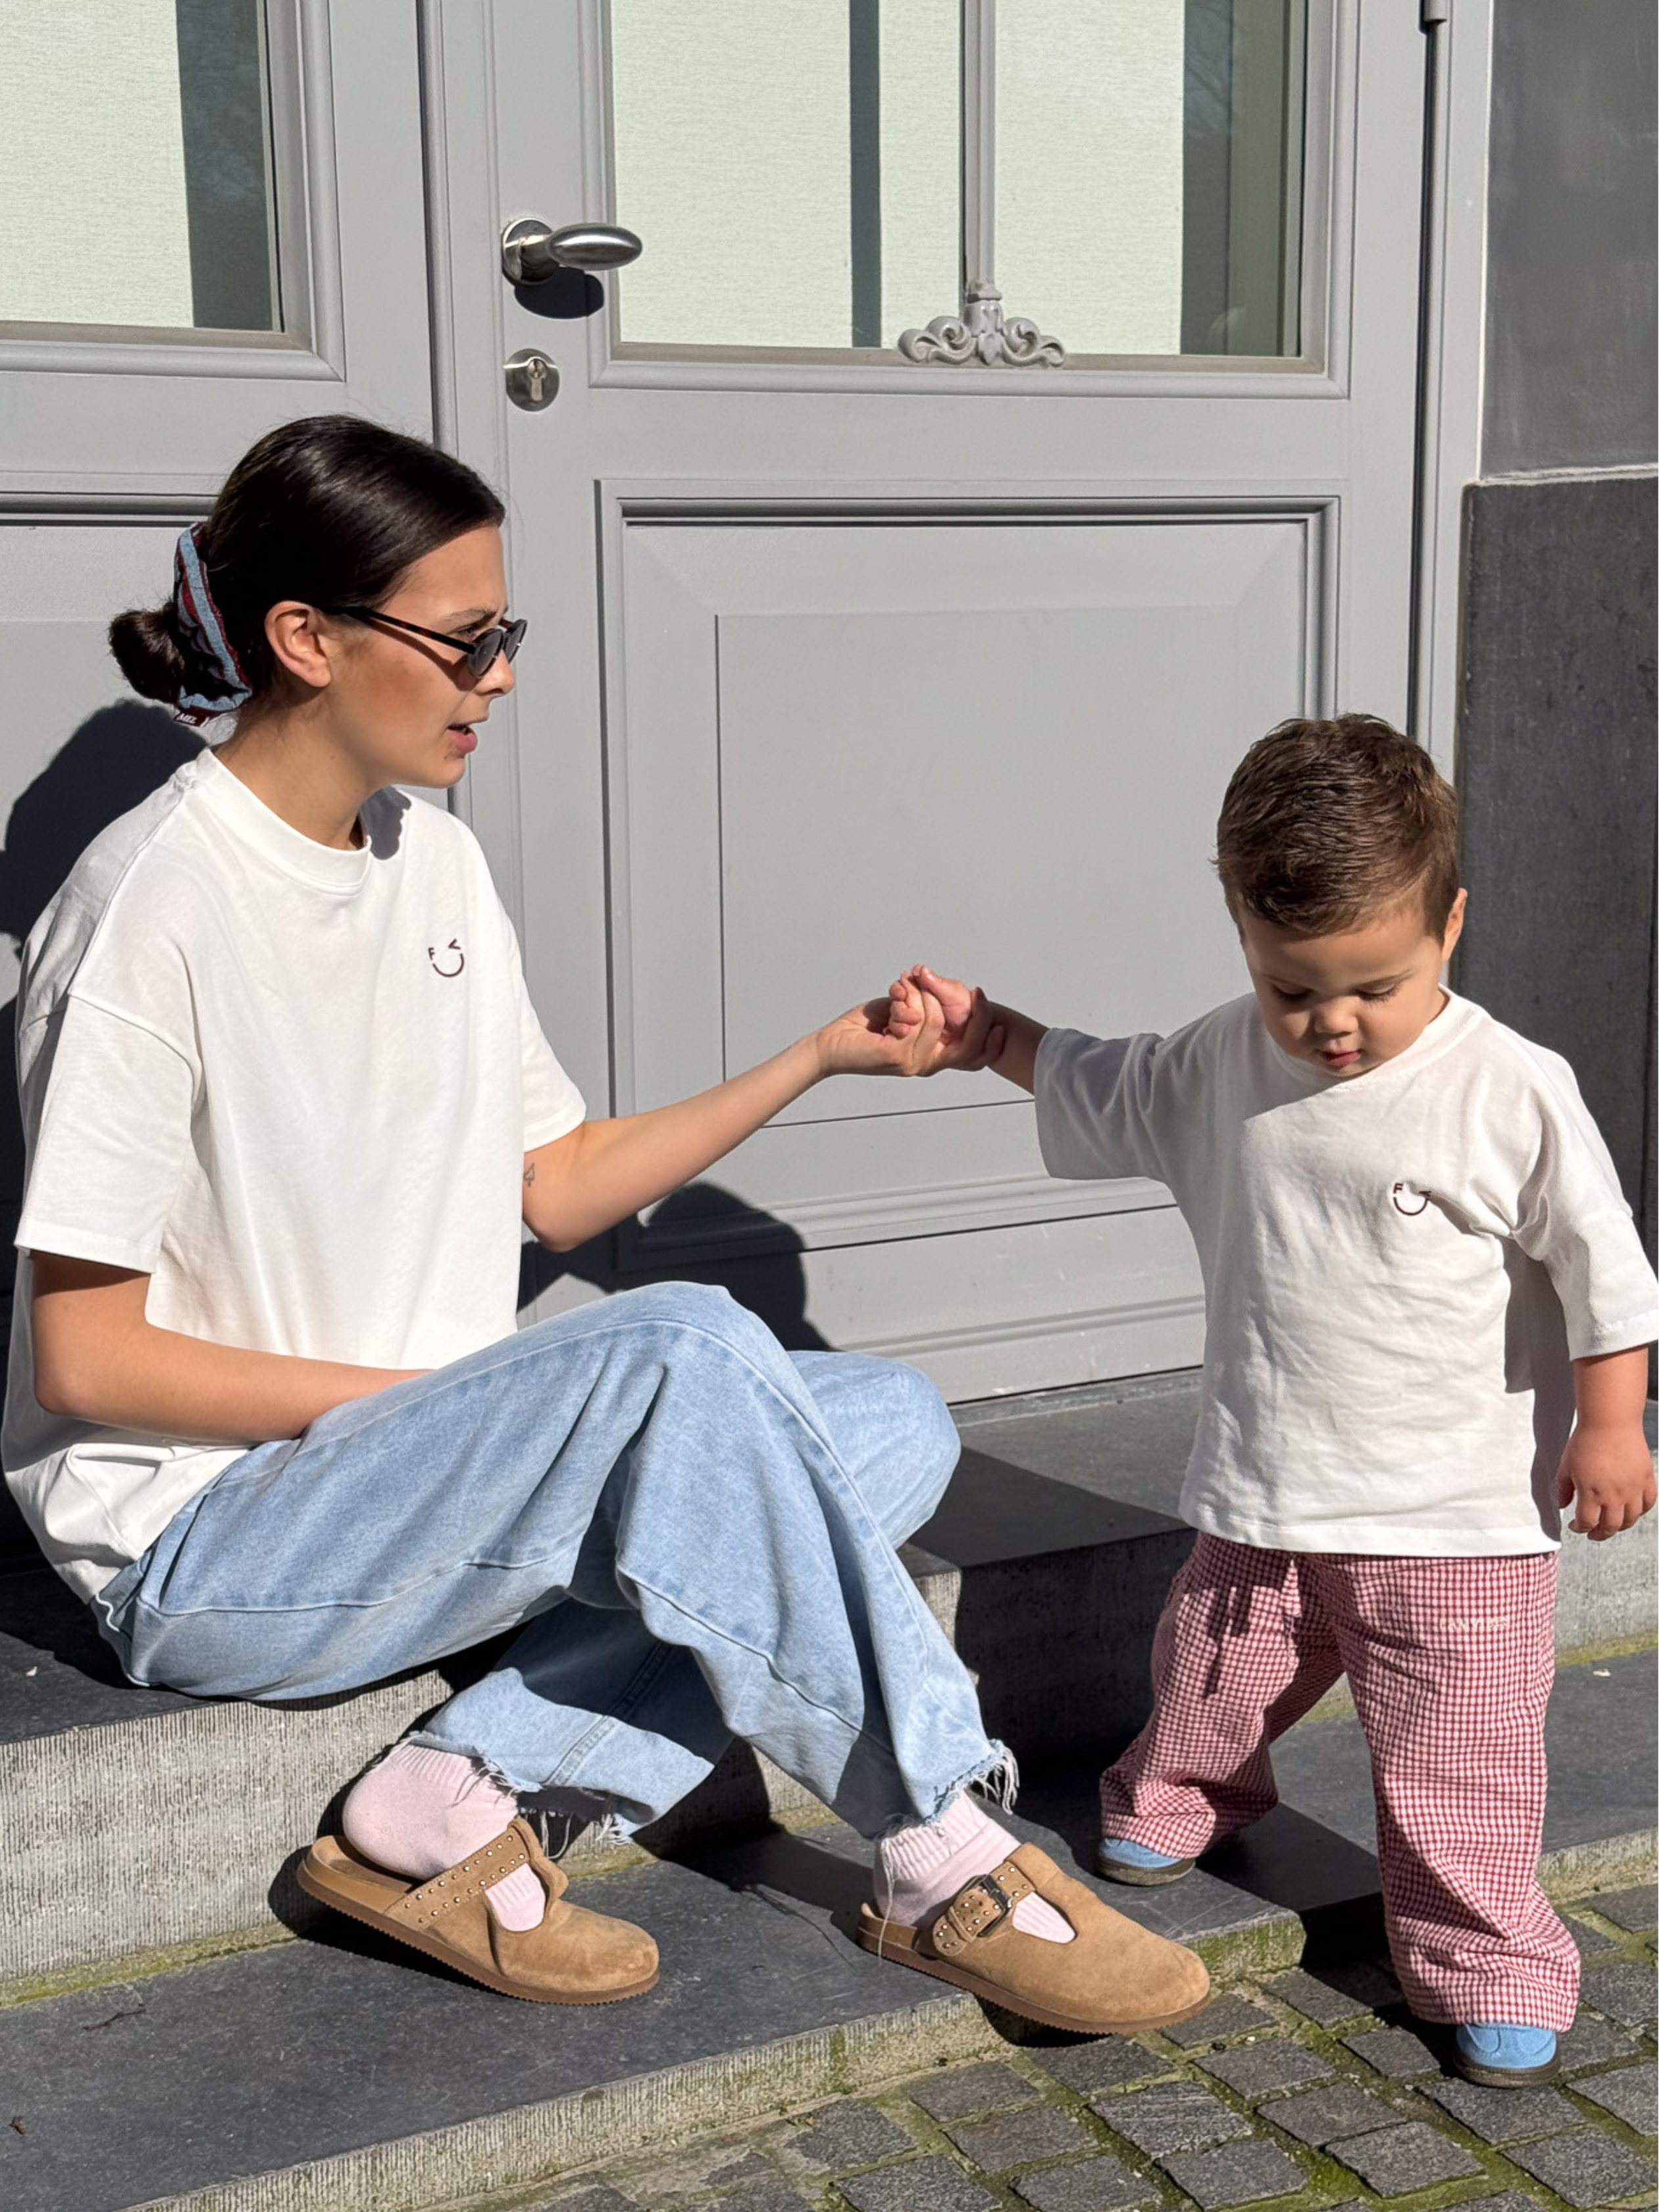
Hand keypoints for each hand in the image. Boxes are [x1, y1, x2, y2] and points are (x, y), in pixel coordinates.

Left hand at [814, 972, 994, 1078]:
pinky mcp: (897, 1055)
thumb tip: (939, 993)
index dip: (990, 1043)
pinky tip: (892, 1003)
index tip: (998, 1021)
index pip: (971, 1058)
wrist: (830, 1045)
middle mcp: (924, 1065)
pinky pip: (918, 1021)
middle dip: (977, 1015)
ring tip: (901, 989)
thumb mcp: (901, 1013)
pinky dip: (906, 1002)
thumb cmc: (861, 1029)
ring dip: (920, 996)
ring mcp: (912, 1063)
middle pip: (968, 1043)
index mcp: (929, 1057)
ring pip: (938, 1020)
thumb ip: (923, 1008)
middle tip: (976, 993)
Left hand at [1555, 1422, 1656, 1538]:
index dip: (1579, 1528)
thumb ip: (1563, 1488)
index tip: (1576, 1526)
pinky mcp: (1646, 1479)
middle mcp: (1614, 1496)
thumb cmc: (1586, 1441)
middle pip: (1610, 1527)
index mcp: (1591, 1494)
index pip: (1586, 1523)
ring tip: (1612, 1524)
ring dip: (1620, 1526)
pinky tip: (1632, 1510)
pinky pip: (1648, 1503)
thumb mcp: (1566, 1466)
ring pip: (1631, 1519)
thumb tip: (1561, 1505)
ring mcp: (1632, 1489)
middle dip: (1600, 1534)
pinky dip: (1641, 1510)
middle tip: (1593, 1533)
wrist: (1610, 1422)